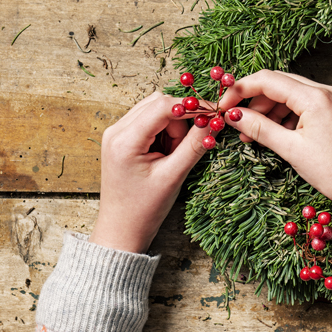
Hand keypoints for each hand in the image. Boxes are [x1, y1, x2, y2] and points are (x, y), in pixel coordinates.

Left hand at [90, 90, 213, 253]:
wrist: (122, 228)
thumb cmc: (144, 208)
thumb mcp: (174, 175)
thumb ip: (195, 144)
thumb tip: (216, 120)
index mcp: (124, 140)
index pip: (163, 106)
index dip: (192, 107)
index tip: (214, 114)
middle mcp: (116, 130)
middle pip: (159, 103)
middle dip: (181, 120)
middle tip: (186, 146)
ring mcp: (117, 133)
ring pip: (156, 110)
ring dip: (174, 126)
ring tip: (173, 155)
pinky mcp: (122, 138)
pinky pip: (150, 121)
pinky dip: (165, 131)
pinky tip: (166, 153)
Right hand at [217, 69, 331, 235]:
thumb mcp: (291, 150)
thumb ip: (260, 128)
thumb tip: (233, 116)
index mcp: (316, 97)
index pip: (268, 79)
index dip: (240, 90)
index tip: (223, 106)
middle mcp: (329, 91)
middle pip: (281, 84)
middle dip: (256, 101)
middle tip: (238, 123)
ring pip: (295, 95)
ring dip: (272, 110)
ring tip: (256, 136)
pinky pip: (309, 105)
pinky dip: (291, 116)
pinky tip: (280, 135)